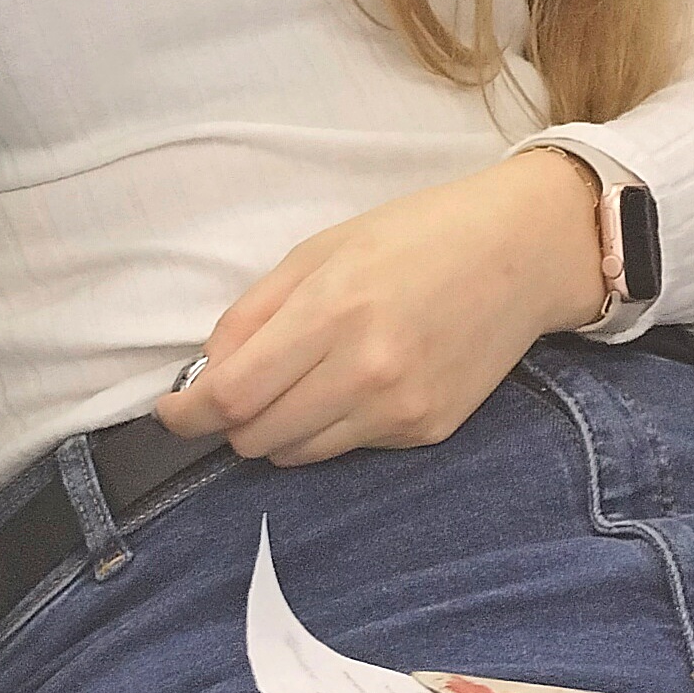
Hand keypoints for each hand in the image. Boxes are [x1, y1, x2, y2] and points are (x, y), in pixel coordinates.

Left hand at [156, 148, 608, 465]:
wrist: (522, 254)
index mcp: (332, 313)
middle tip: (238, 389)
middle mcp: (366, 372)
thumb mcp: (319, 251)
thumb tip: (207, 372)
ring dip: (277, 429)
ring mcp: (400, 410)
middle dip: (230, 420)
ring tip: (299, 382)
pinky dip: (329, 428)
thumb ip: (254, 314)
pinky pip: (347, 450)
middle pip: (256, 436)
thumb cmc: (415, 237)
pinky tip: (355, 383)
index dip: (187, 415)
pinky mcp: (426, 432)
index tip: (171, 412)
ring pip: (297, 454)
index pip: (232, 395)